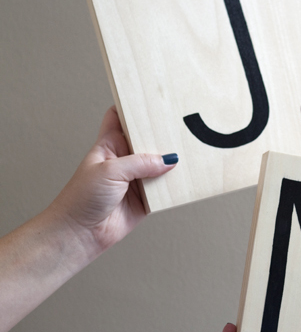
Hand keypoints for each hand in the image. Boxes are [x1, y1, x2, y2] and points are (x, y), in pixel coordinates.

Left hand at [50, 106, 176, 255]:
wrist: (81, 232)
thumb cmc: (82, 198)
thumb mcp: (111, 171)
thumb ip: (141, 162)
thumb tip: (169, 159)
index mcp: (110, 144)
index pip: (121, 118)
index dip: (133, 107)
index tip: (152, 99)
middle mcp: (125, 160)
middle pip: (148, 141)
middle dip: (162, 135)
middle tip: (180, 127)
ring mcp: (136, 179)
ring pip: (159, 166)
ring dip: (172, 163)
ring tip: (189, 152)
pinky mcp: (146, 199)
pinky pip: (165, 190)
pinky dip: (175, 186)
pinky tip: (185, 179)